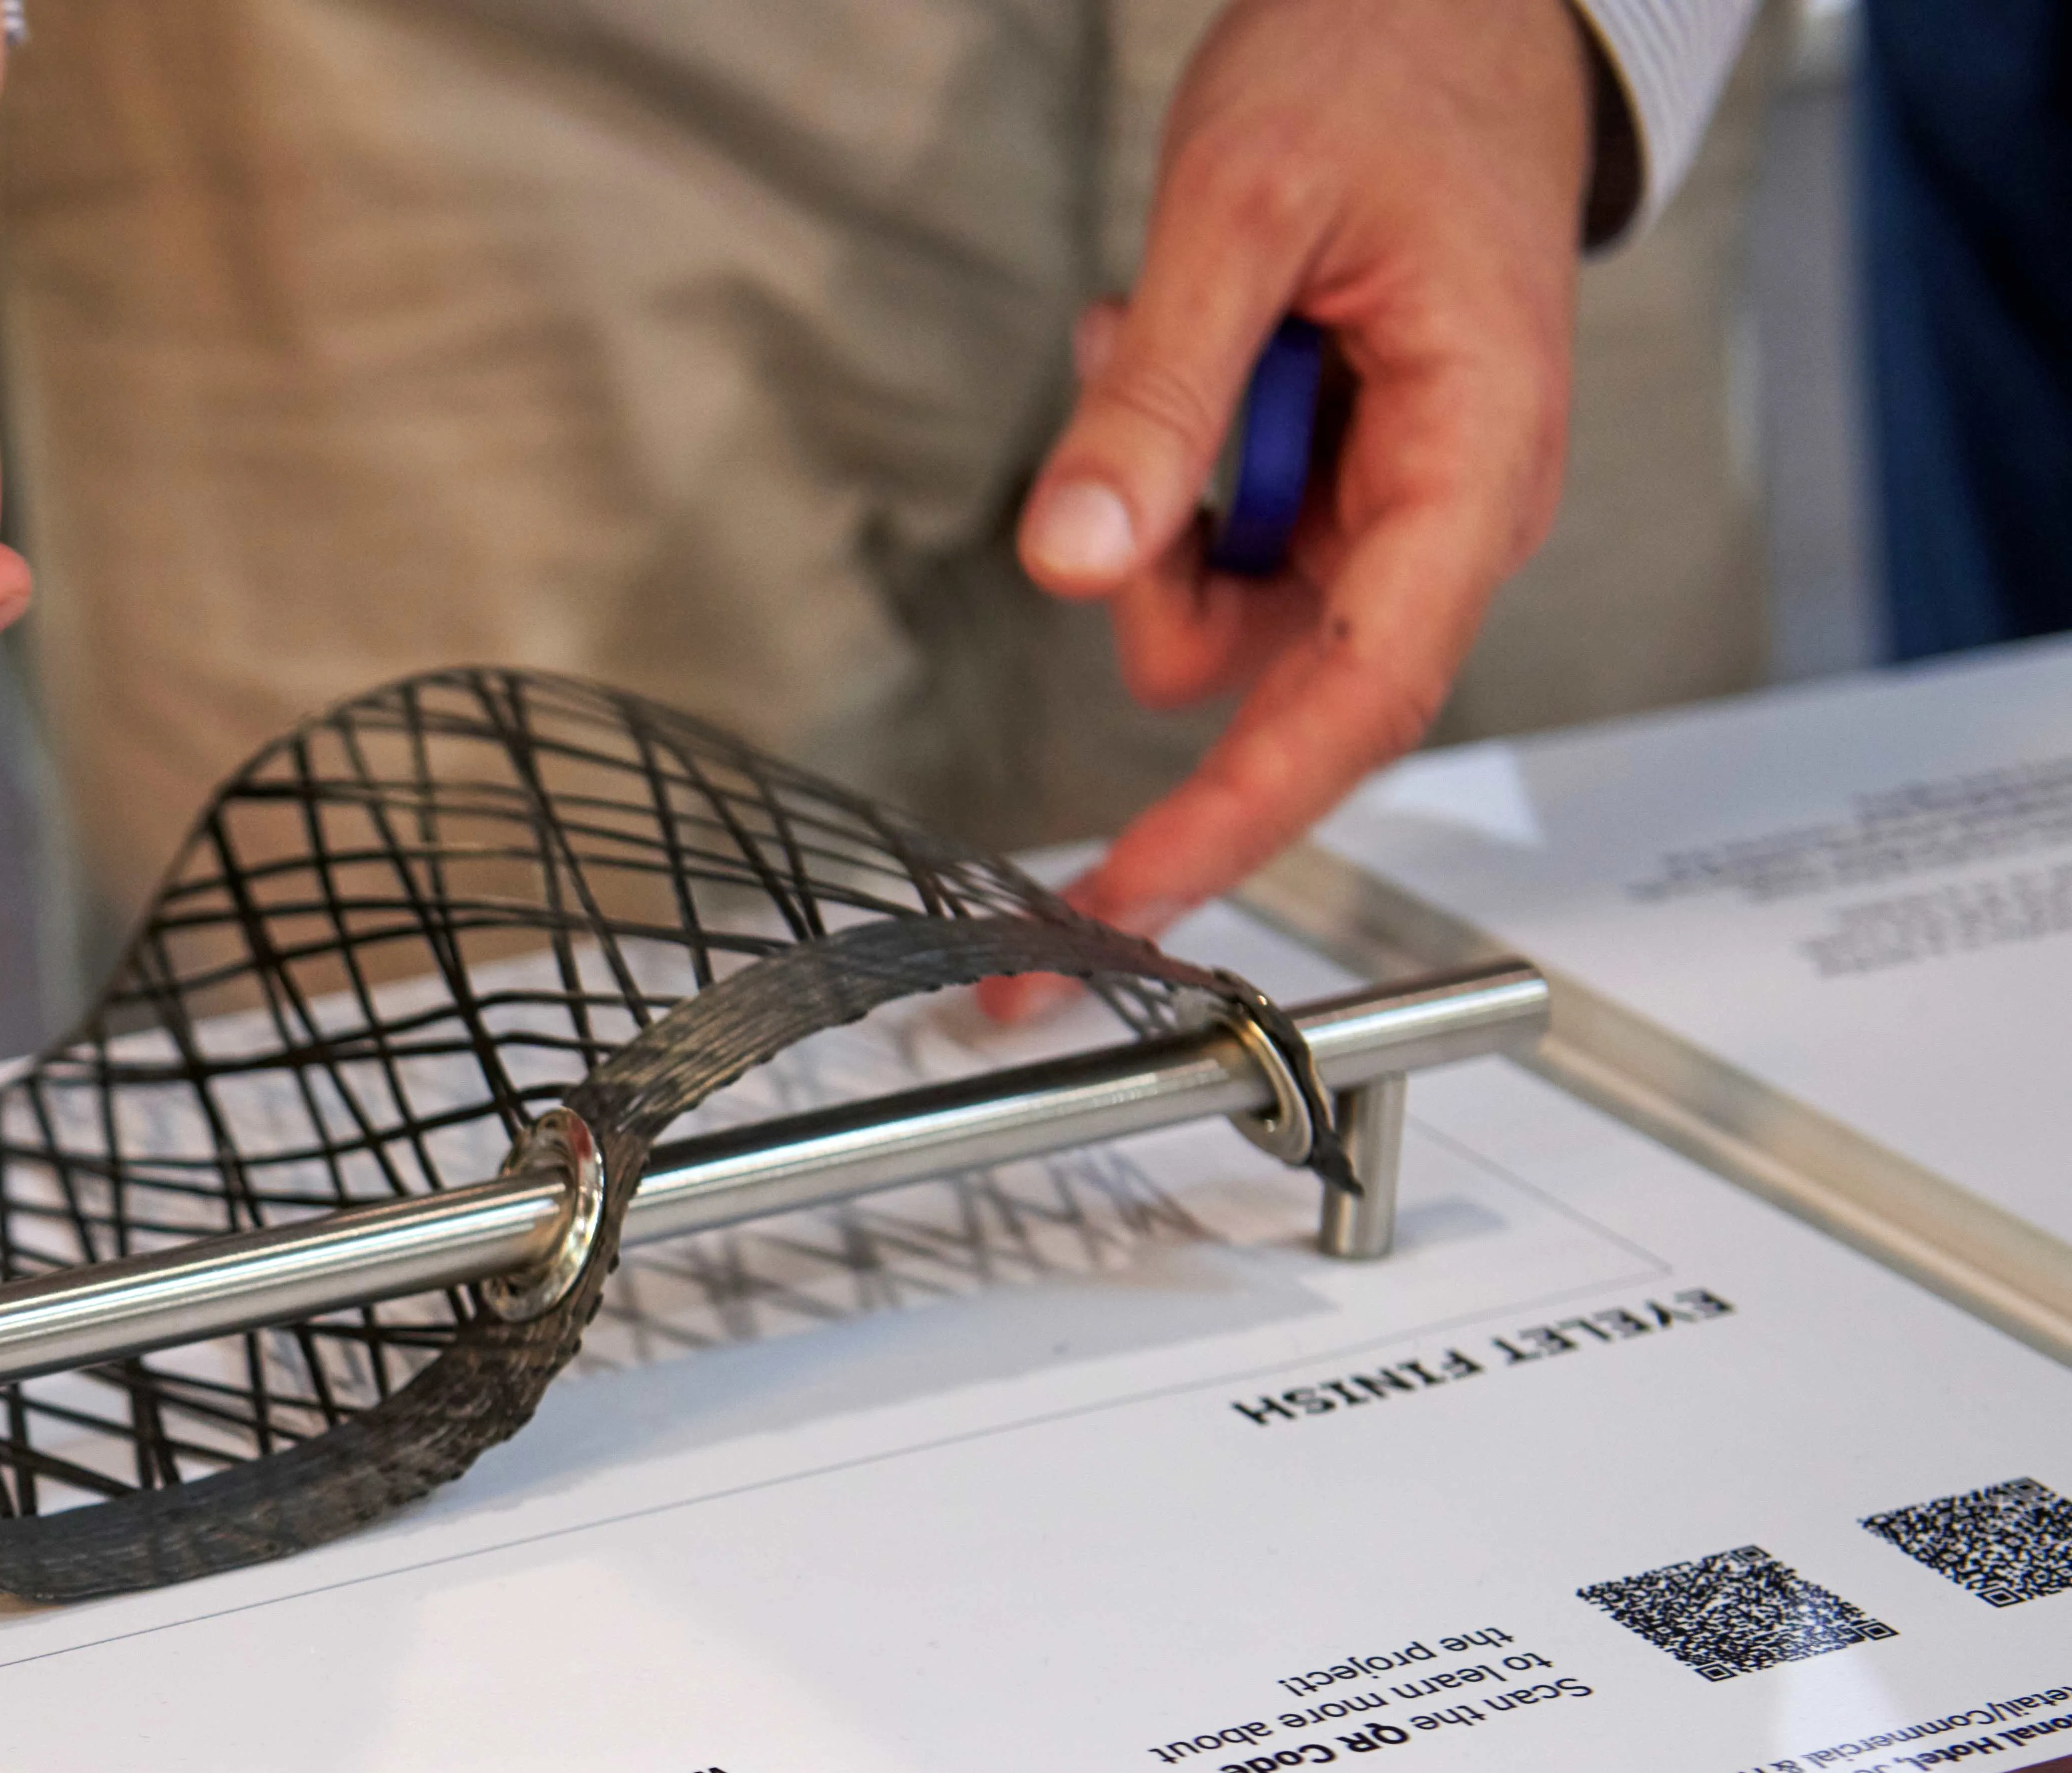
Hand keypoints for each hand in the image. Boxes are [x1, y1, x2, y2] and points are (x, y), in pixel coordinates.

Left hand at [998, 0, 1590, 1015]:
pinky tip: (1168, 352)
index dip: (1234, 820)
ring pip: (1222, 612)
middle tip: (1089, 488)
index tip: (1122, 904)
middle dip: (1155, 623)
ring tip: (1148, 334)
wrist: (1456, 6)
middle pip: (1277, 679)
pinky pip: (1218, 543)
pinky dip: (1165, 478)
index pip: (1357, 702)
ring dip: (1152, 515)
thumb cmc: (1390, 73)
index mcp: (1476, 465)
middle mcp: (1447, 514)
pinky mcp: (1334, 484)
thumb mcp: (1244, 212)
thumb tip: (1074, 563)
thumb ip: (1161, 399)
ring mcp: (1389, 507)